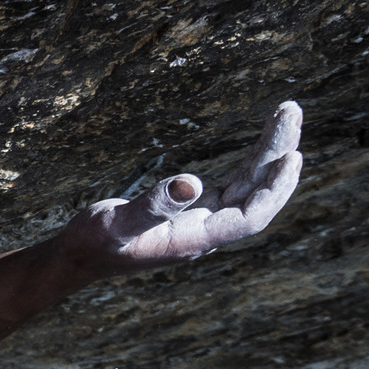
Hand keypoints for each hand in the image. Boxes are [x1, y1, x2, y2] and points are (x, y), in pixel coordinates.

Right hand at [53, 101, 304, 279]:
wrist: (77, 257)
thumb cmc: (92, 244)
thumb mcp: (114, 224)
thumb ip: (151, 207)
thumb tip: (189, 183)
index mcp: (194, 240)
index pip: (249, 217)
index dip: (273, 189)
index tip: (291, 156)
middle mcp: (206, 232)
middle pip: (256, 194)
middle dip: (277, 155)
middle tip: (290, 111)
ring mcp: (203, 221)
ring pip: (248, 186)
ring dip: (269, 153)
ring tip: (285, 112)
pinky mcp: (195, 212)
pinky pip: (235, 186)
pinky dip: (252, 164)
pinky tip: (265, 144)